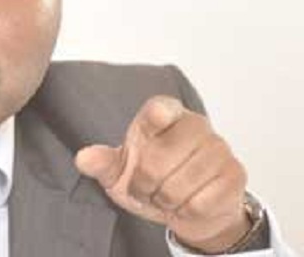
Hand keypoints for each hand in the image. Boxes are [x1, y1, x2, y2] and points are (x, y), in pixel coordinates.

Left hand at [75, 96, 250, 252]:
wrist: (188, 206)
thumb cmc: (151, 178)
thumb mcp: (120, 171)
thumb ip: (102, 163)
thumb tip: (84, 158)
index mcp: (165, 113)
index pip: (160, 108)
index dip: (155, 119)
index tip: (152, 126)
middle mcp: (195, 124)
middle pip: (159, 158)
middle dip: (144, 183)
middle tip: (144, 187)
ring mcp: (218, 148)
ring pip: (179, 184)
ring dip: (163, 200)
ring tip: (164, 195)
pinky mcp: (235, 175)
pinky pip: (200, 202)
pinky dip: (185, 210)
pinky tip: (186, 203)